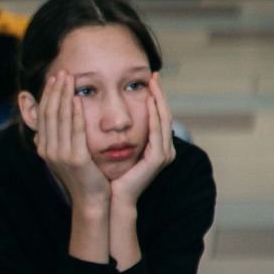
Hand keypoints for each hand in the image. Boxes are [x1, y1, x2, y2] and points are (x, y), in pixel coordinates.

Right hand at [35, 72, 108, 207]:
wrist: (91, 201)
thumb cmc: (83, 178)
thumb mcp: (64, 157)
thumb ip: (56, 142)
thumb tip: (41, 132)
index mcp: (45, 148)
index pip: (43, 115)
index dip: (48, 95)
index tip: (54, 79)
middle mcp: (48, 150)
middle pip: (49, 113)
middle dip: (55, 91)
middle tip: (61, 72)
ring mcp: (60, 155)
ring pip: (60, 118)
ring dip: (64, 96)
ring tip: (69, 78)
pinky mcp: (75, 159)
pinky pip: (74, 131)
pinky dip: (74, 113)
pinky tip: (77, 99)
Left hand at [109, 72, 175, 205]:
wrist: (112, 197)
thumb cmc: (110, 174)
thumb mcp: (116, 148)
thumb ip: (119, 132)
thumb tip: (109, 113)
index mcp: (155, 147)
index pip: (158, 116)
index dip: (155, 97)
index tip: (148, 79)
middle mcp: (164, 149)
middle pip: (165, 115)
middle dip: (160, 94)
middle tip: (154, 75)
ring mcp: (163, 154)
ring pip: (164, 120)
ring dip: (159, 101)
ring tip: (153, 84)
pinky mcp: (158, 159)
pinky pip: (157, 132)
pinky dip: (153, 116)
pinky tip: (149, 102)